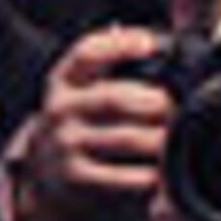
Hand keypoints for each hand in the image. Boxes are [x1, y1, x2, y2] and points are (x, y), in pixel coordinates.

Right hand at [6, 25, 174, 220]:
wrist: (43, 173)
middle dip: (156, 102)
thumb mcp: (81, 90)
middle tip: (177, 108)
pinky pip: (120, 176)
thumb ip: (111, 65)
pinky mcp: (74, 177)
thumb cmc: (80, 123)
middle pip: (116, 98)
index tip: (151, 42)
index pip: (87, 53)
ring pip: (126, 138)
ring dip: (158, 139)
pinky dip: (146, 175)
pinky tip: (159, 173)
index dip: (120, 44)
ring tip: (174, 140)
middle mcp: (61, 109)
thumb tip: (158, 43)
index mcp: (64, 81)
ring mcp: (65, 143)